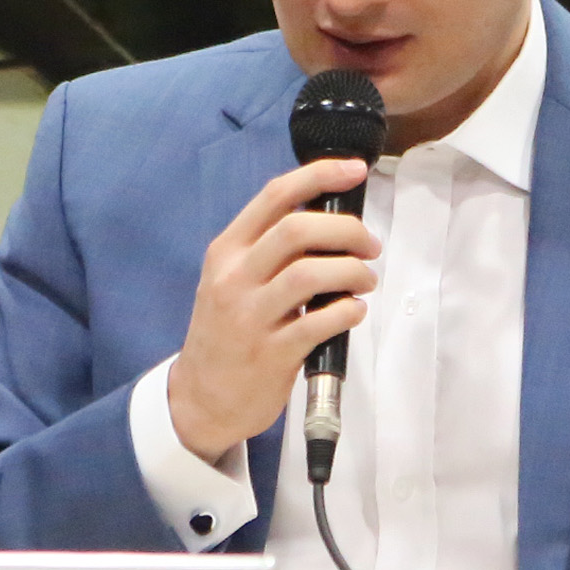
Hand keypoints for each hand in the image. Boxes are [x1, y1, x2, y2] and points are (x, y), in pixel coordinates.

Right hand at [167, 156, 377, 460]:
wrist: (200, 399)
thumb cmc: (227, 332)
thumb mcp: (232, 280)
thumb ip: (269, 250)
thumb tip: (329, 220)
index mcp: (227, 250)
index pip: (275, 195)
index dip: (320, 175)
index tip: (354, 170)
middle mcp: (234, 277)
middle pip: (298, 229)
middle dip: (347, 230)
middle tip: (369, 246)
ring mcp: (250, 316)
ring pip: (311, 273)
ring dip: (353, 271)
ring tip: (365, 281)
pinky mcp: (270, 354)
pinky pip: (320, 322)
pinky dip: (348, 311)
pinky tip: (353, 312)